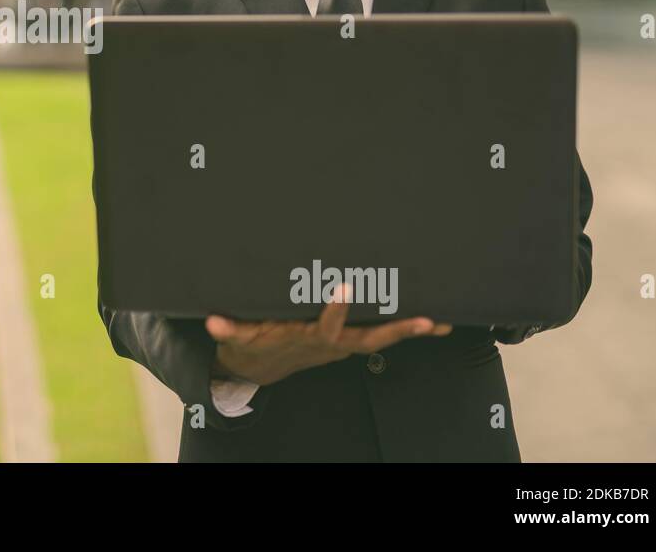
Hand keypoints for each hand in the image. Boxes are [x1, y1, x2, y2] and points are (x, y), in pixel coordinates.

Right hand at [206, 283, 451, 387]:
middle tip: (425, 320)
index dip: (336, 308)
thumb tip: (211, 320)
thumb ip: (228, 328)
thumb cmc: (251, 345)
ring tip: (443, 320)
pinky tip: (431, 321)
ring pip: (382, 338)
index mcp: (307, 337)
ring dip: (411, 330)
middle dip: (397, 329)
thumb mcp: (237, 337)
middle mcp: (331, 343)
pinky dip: (405, 329)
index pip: (326, 325)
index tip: (344, 286)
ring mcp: (343, 344)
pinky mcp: (348, 341)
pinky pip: (381, 335)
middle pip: (370, 338)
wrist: (260, 368)